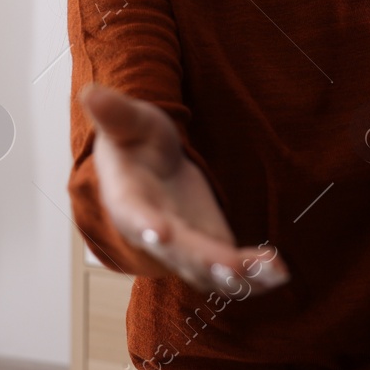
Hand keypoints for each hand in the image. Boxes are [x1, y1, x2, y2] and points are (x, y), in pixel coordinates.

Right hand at [78, 81, 289, 294]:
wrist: (151, 167)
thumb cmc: (134, 142)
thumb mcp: (129, 121)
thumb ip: (115, 113)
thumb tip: (90, 92)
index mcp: (128, 200)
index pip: (134, 215)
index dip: (146, 225)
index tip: (161, 234)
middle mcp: (154, 234)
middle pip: (179, 254)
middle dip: (206, 262)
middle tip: (233, 267)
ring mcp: (185, 249)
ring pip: (209, 272)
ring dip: (240, 276)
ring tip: (271, 271)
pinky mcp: (211, 251)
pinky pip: (232, 271)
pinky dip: (256, 275)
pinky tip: (279, 271)